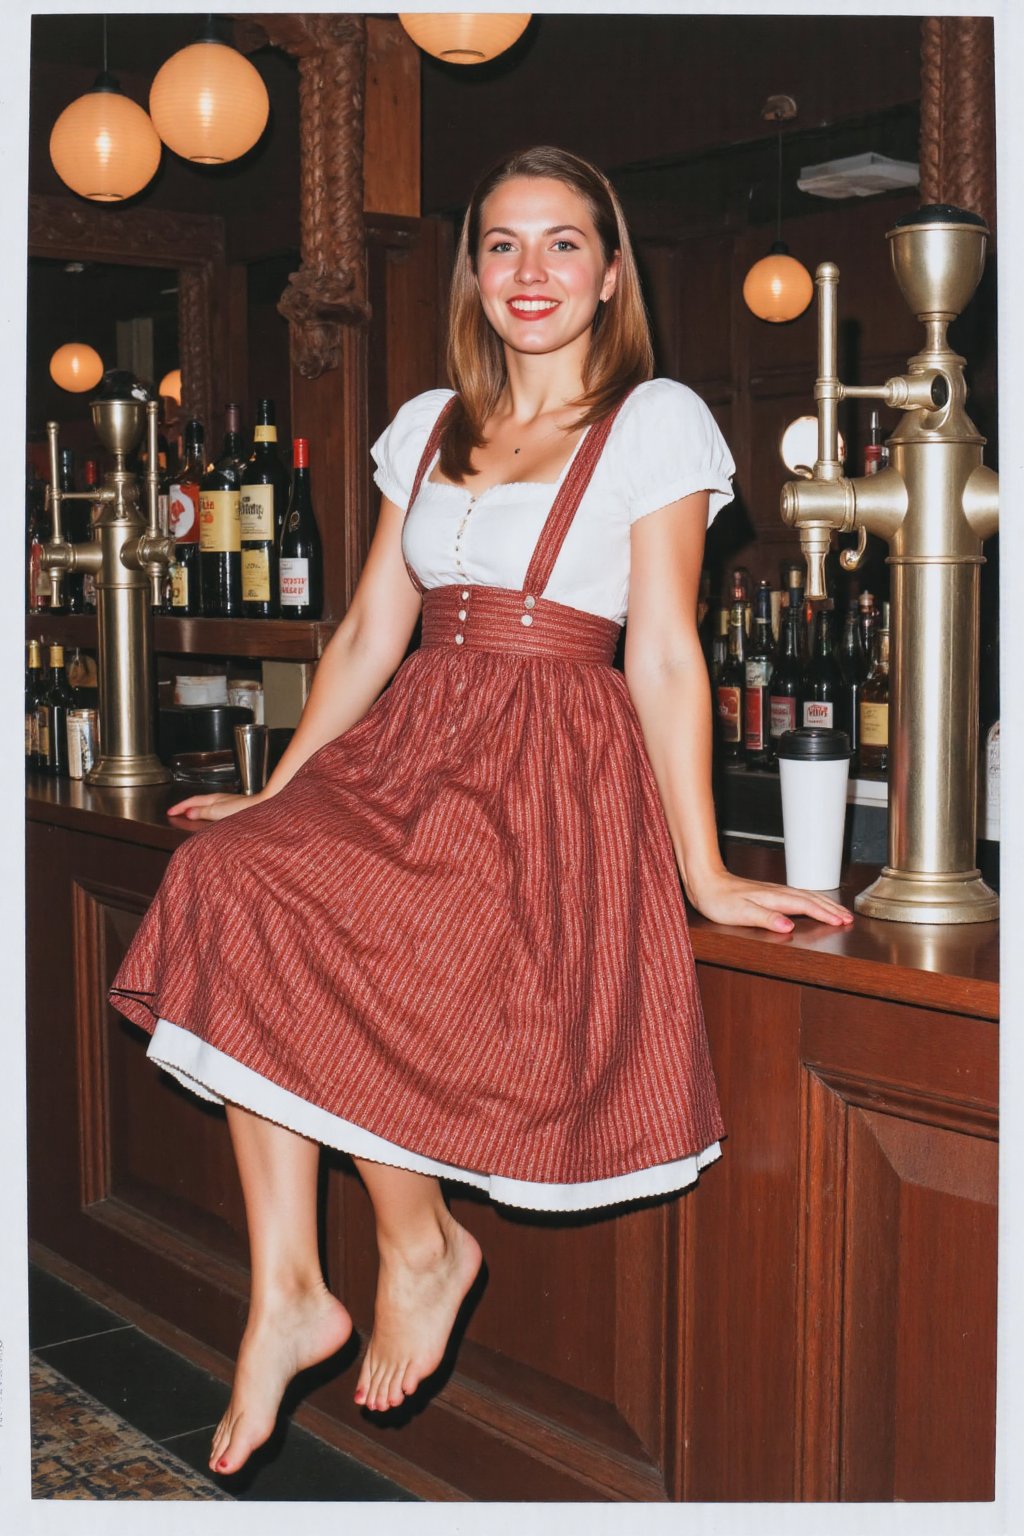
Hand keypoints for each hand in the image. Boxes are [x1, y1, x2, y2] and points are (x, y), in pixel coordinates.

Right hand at [167, 790, 267, 821]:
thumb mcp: (218, 811)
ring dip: (195, 810)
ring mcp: (227, 803)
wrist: (262, 809)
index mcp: (214, 798)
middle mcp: (220, 799)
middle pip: (198, 801)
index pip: (192, 801)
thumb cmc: (244, 810)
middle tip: (174, 812)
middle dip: (185, 807)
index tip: (169, 812)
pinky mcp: (234, 810)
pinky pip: (214, 810)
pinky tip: (208, 819)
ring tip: (187, 815)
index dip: (179, 807)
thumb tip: (188, 813)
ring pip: (206, 805)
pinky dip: (205, 813)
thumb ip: (202, 812)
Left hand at [686, 867, 853, 934]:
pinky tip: (812, 903)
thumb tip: (789, 925)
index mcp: (774, 898)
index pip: (806, 906)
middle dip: (832, 908)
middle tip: (849, 918)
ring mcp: (774, 892)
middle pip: (812, 899)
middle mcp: (777, 893)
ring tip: (839, 912)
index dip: (825, 914)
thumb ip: (766, 918)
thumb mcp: (740, 913)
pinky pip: (798, 896)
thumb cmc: (718, 899)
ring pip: (806, 896)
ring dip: (825, 903)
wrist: (705, 882)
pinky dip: (811, 900)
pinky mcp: (768, 893)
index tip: (842, 921)